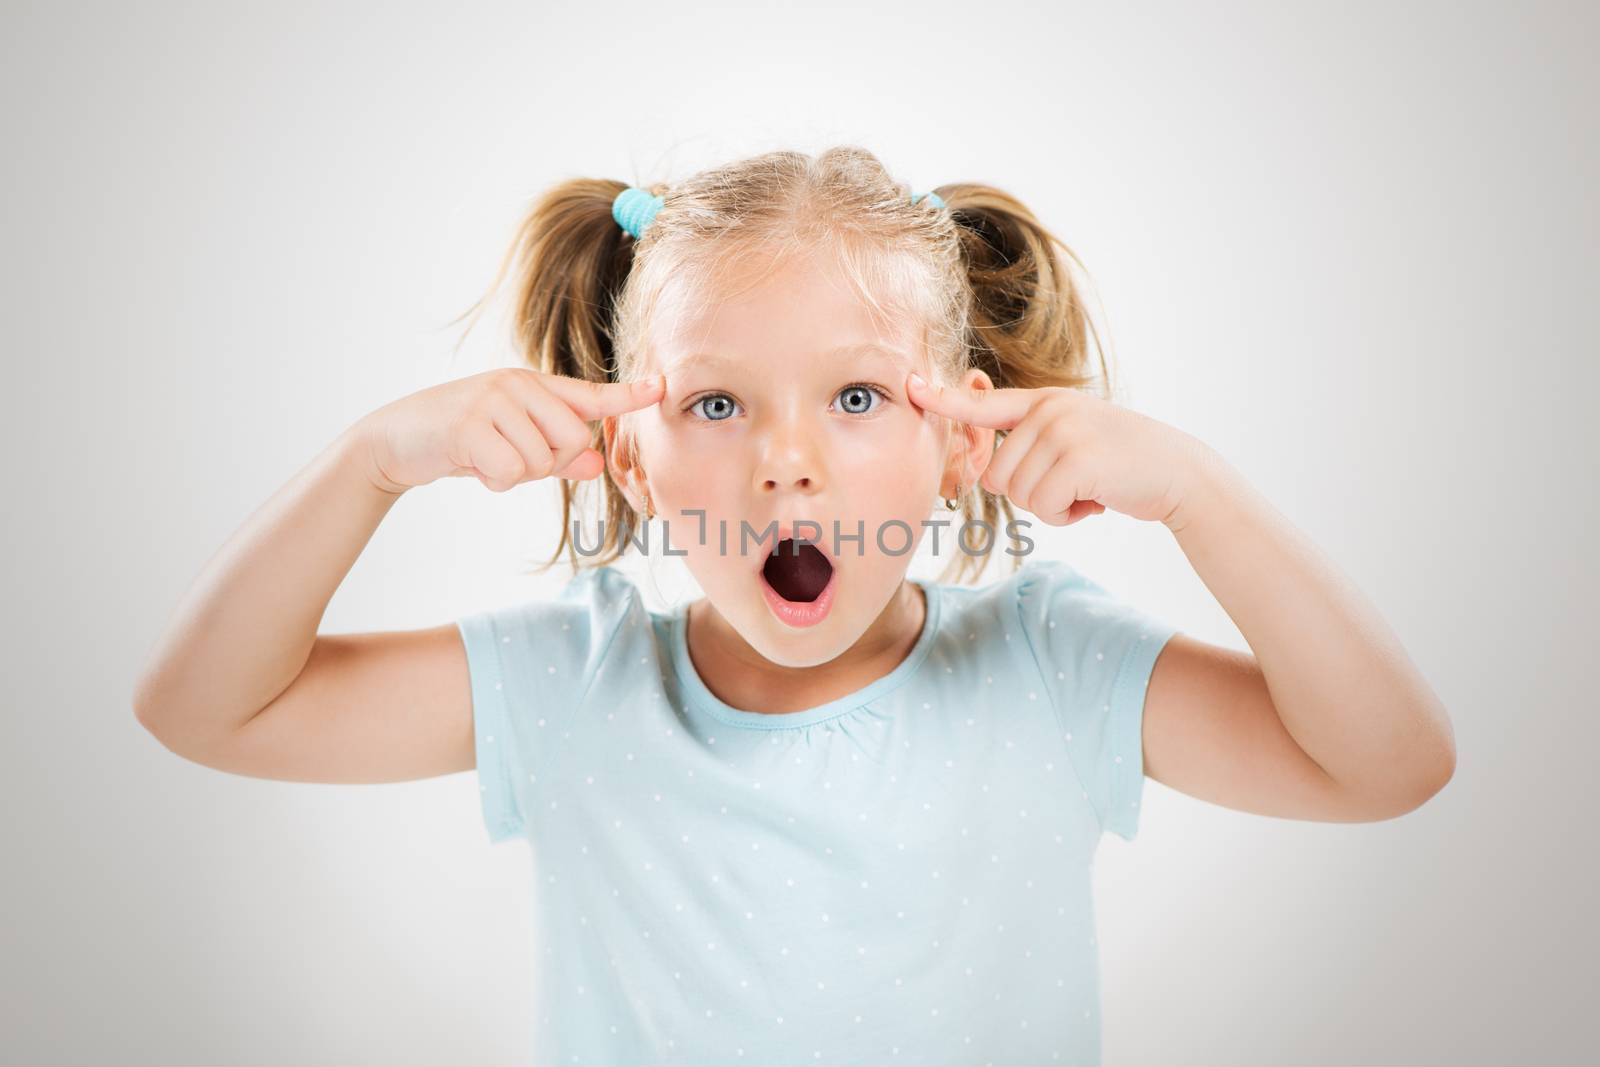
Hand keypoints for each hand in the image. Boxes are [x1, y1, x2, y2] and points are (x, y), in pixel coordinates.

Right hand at [353, 368, 664, 493]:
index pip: (590, 394)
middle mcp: (518, 384)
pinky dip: (494, 480)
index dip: (629, 395)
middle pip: (574, 440)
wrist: (395, 440)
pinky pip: (511, 470)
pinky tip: (471, 465)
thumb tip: (596, 465)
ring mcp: (493, 400)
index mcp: (533, 386)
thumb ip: (558, 456)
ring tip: (483, 456)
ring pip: (541, 460)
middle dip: (547, 463)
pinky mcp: (471, 424)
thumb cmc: (463, 443)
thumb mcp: (513, 446)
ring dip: (514, 474)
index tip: (662, 387)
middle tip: (507, 455)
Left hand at [904, 372, 1211, 528]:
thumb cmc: (1120, 465)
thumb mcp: (1074, 439)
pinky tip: (1096, 501)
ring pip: (1019, 493)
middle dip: (1032, 494)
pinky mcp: (1076, 458)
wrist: (1177, 473)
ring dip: (1052, 507)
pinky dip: (1067, 516)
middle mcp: (1048, 410)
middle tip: (1074, 485)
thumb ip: (1034, 443)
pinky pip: (1044, 506)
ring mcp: (1062, 430)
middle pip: (997, 475)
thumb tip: (990, 475)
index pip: (983, 404)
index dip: (944, 401)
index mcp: (1043, 403)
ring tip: (1088, 490)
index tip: (911, 387)